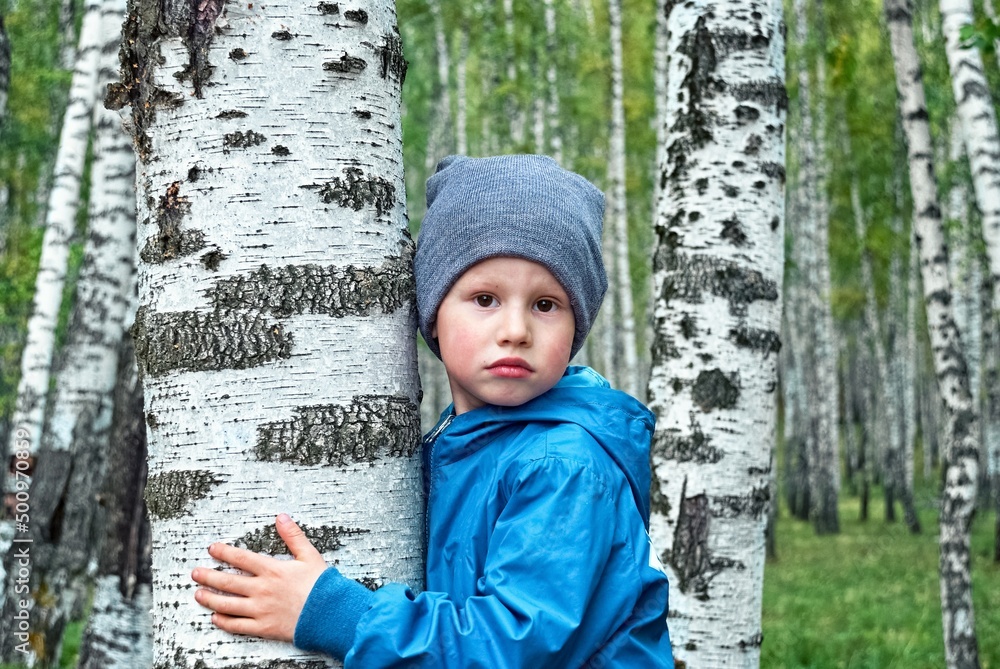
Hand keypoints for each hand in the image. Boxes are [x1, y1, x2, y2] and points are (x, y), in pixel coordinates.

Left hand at [191, 513, 327, 641]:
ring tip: (199, 594)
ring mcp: (260, 610)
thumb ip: (293, 536)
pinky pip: (237, 626)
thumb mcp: (309, 555)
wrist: (330, 614)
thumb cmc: (321, 585)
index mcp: (272, 570)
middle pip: (228, 582)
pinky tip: (215, 618)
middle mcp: (262, 590)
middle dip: (208, 576)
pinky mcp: (263, 627)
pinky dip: (224, 622)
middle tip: (196, 573)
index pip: (241, 558)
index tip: (212, 549)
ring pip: (227, 604)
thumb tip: (282, 517)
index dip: (224, 552)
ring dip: (210, 599)